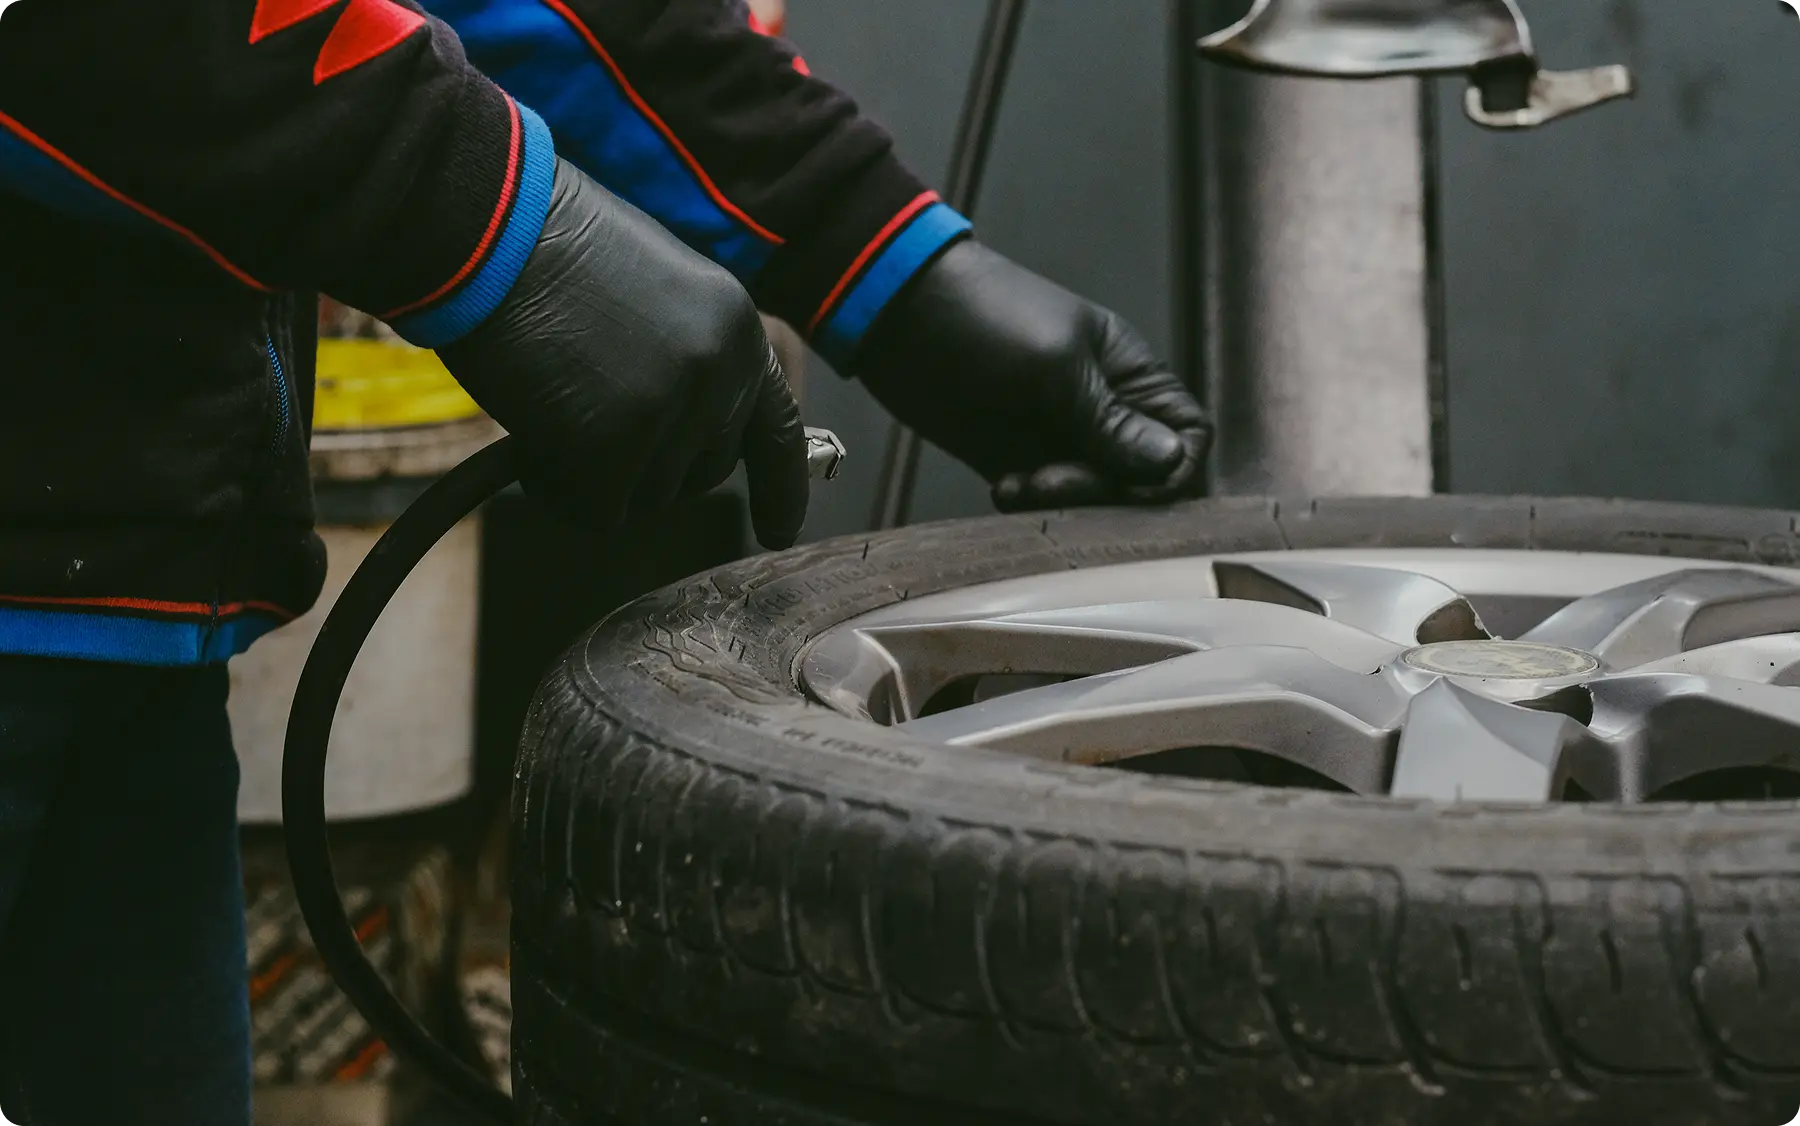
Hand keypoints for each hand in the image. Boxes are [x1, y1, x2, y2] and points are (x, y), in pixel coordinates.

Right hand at [438, 159, 807, 549]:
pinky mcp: (612, 448)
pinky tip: (532, 440)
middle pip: (699, 475)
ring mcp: (670, 413)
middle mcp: (719, 375)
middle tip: (585, 412)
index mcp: (736, 330)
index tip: (777, 532)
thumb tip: (677, 435)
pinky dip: (558, 491)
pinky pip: (595, 512)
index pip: (778, 428)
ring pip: (645, 499)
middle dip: (645, 464)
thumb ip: (684, 358)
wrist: (485, 223)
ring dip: (595, 474)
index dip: (781, 487)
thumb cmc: (547, 246)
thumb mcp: (653, 292)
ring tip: (553, 404)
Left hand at [852, 240, 1210, 510]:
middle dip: (1106, 491)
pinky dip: (1031, 505)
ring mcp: (1061, 437)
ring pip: (1094, 497)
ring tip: (1022, 484)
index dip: (1170, 469)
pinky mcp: (1018, 458)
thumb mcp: (1055, 369)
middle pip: (1143, 478)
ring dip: (1064, 503)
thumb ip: (1112, 423)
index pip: (1188, 436)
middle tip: (1054, 480)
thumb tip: (1171, 463)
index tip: (1129, 480)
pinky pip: (1047, 501)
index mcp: (1130, 373)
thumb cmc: (984, 317)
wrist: (899, 316)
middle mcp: (1105, 409)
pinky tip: (1004, 487)